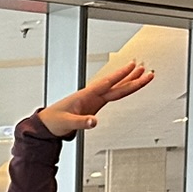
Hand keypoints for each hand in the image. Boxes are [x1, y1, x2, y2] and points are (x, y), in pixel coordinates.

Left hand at [37, 61, 153, 137]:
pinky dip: (121, 90)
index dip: (121, 75)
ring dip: (129, 81)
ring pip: (116, 88)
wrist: (46, 124)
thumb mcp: (67, 123)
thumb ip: (82, 122)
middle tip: (146, 71)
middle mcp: (91, 95)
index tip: (133, 67)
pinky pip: (112, 95)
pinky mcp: (93, 105)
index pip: (108, 83)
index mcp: (86, 95)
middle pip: (116, 85)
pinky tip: (128, 86)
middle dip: (132, 78)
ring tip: (142, 73)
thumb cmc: (53, 121)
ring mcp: (93, 99)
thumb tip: (94, 121)